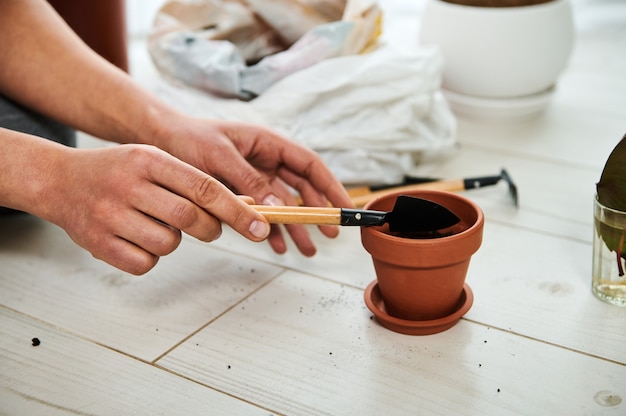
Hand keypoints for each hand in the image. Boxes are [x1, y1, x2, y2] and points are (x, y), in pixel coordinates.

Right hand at [38, 143, 270, 274]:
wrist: (59, 181)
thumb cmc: (119, 172)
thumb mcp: (153, 160)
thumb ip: (192, 181)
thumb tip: (243, 209)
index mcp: (148, 159)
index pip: (204, 186)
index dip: (237, 210)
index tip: (262, 227)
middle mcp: (128, 185)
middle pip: (190, 218)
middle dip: (210, 228)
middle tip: (209, 228)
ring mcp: (110, 215)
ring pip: (169, 244)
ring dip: (173, 241)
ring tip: (154, 224)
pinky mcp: (98, 244)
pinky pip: (145, 263)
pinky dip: (150, 257)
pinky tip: (135, 238)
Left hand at [152, 117, 352, 255]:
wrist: (159, 140)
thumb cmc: (188, 139)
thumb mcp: (219, 158)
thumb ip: (248, 182)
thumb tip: (277, 208)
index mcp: (267, 143)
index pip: (309, 165)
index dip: (330, 186)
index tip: (343, 207)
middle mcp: (266, 160)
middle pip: (302, 188)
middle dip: (316, 211)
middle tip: (328, 234)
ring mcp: (255, 176)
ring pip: (284, 204)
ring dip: (296, 226)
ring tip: (307, 251)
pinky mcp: (241, 191)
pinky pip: (263, 212)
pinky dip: (272, 229)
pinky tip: (278, 246)